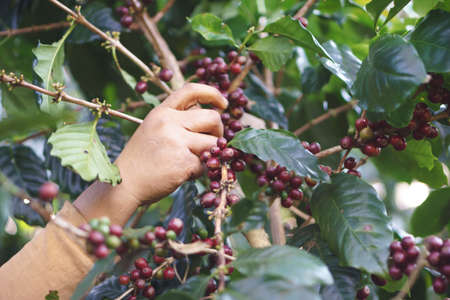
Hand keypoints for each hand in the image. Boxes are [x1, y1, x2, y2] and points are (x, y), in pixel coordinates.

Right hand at [116, 83, 227, 203]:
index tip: (223, 104)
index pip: (191, 90)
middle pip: (213, 118)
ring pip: (214, 143)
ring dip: (209, 155)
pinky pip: (205, 165)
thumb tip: (209, 117)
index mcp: (162, 112)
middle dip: (219, 131)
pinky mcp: (183, 162)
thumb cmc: (141, 159)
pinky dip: (198, 172)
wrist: (123, 185)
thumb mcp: (153, 129)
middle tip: (211, 144)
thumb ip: (176, 121)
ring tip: (191, 162)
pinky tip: (182, 175)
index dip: (213, 93)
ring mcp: (176, 141)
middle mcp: (169, 122)